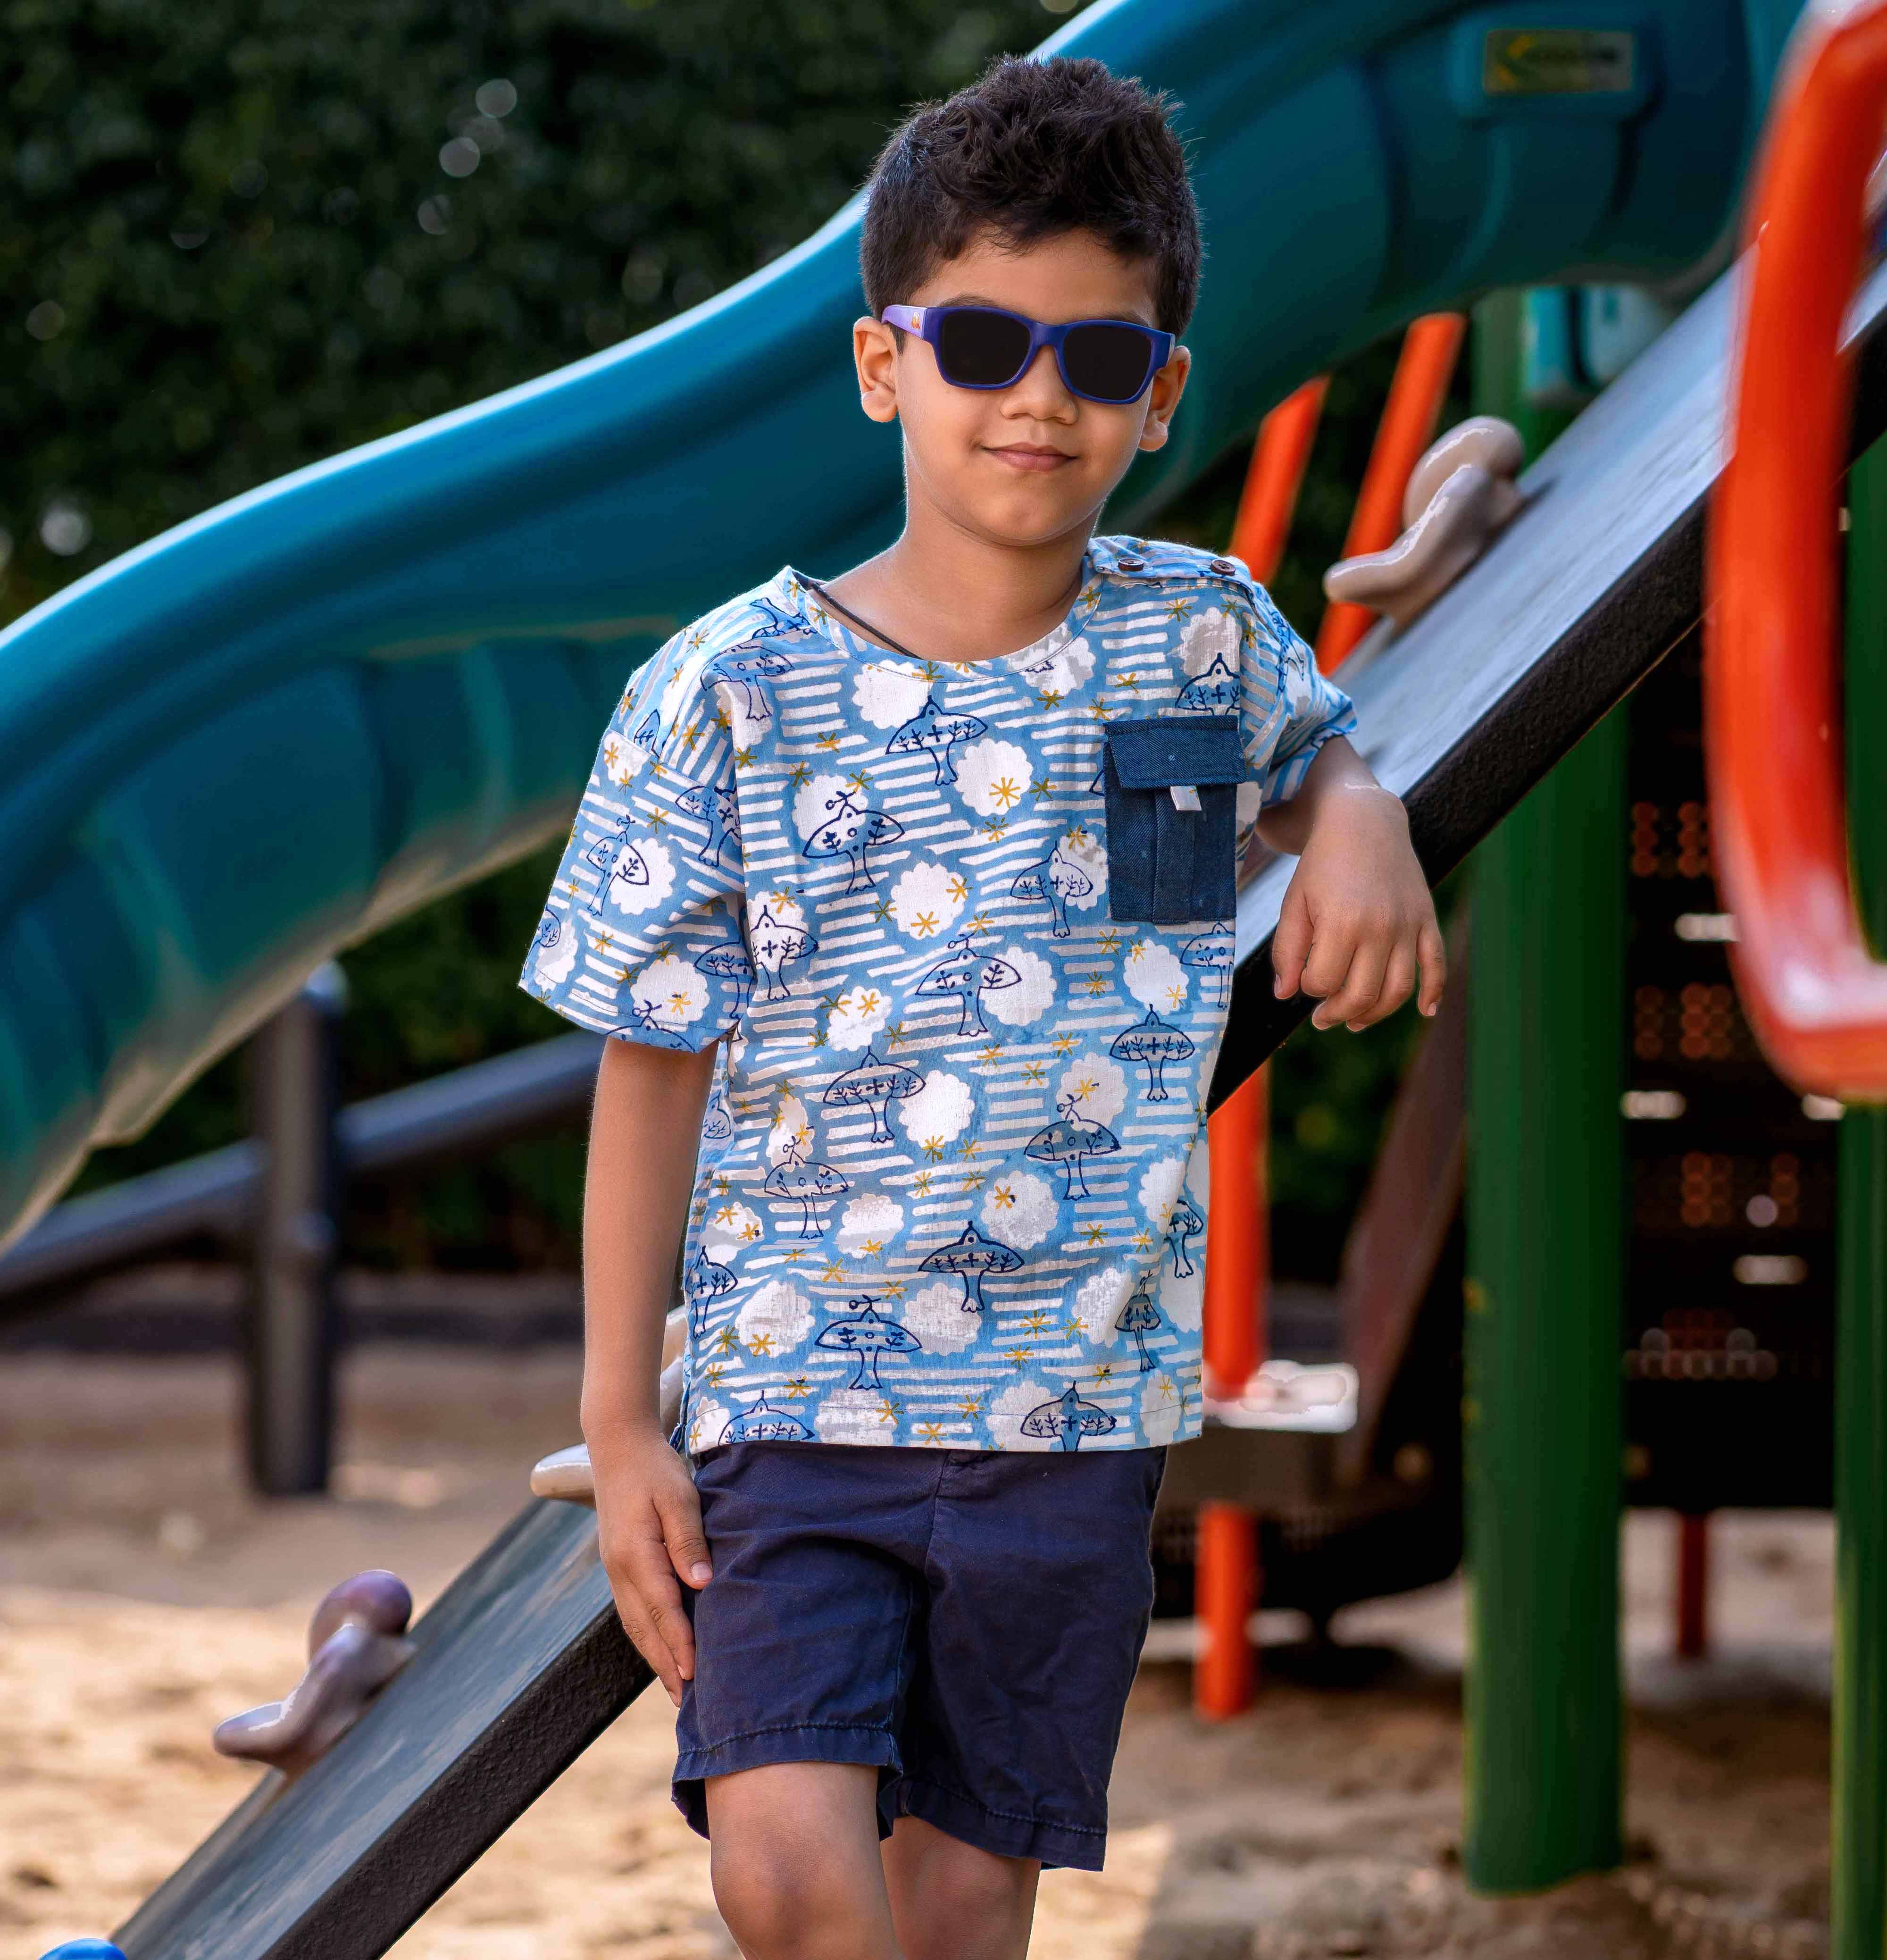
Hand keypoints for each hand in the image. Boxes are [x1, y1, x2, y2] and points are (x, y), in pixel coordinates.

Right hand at [585, 1419, 713, 1705]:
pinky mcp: (618, 1564)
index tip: (696, 1673)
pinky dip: (646, 1635)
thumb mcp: (679, 1496)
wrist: (618, 1445)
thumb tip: (701, 1583)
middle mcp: (619, 1569)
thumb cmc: (655, 1468)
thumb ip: (688, 1539)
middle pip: (643, 1627)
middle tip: (687, 1701)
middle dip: (665, 1664)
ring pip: (634, 1623)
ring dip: (654, 1656)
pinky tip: (660, 1647)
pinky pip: (631, 1610)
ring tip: (676, 1686)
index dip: (680, 1643)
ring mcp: (614, 1568)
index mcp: (635, 1554)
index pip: (662, 1608)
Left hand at [1270, 783, 1444, 1030]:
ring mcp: (1408, 925)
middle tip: (1322, 1018)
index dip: (1309, 988)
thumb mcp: (1293, 902)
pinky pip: (1436, 963)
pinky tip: (1426, 1012)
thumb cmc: (1321, 865)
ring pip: (1398, 990)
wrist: (1363, 821)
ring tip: (1354, 1021)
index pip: (1323, 981)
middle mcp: (1380, 927)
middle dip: (1338, 1012)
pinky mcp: (1426, 919)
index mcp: (1341, 922)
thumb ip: (1287, 950)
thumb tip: (1285, 994)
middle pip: (1362, 994)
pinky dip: (1434, 991)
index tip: (1303, 978)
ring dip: (1376, 1014)